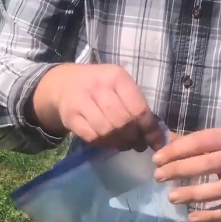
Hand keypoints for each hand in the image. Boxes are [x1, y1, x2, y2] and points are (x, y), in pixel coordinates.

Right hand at [29, 64, 166, 151]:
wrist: (64, 83)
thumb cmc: (100, 86)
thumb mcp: (119, 87)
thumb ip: (137, 107)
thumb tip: (156, 137)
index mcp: (116, 77)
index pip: (138, 108)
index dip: (149, 129)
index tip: (156, 143)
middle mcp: (98, 86)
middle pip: (123, 122)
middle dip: (134, 138)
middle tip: (137, 144)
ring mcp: (81, 101)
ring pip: (107, 131)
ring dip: (119, 143)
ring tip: (124, 144)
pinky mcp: (70, 116)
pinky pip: (92, 137)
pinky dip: (103, 144)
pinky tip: (108, 142)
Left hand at [152, 128, 220, 221]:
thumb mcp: (220, 138)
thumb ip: (194, 141)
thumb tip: (163, 142)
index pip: (200, 142)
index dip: (176, 151)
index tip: (157, 159)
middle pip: (207, 165)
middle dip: (180, 170)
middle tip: (159, 176)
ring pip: (219, 189)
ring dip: (194, 194)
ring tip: (171, 197)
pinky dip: (210, 216)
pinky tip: (191, 219)